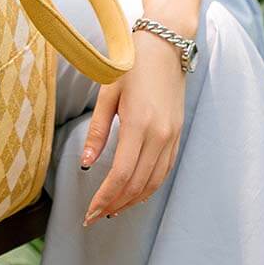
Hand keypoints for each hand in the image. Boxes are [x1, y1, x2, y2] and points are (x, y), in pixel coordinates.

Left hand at [80, 32, 186, 224]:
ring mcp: (172, 137)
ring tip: (112, 210)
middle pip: (138, 184)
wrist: (166, 46)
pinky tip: (134, 192)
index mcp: (138, 125)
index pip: (121, 175)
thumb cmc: (131, 66)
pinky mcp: (177, 134)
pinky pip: (164, 170)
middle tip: (95, 218)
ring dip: (133, 200)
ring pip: (154, 182)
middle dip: (115, 204)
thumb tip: (86, 164)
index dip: (105, 197)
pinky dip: (149, 187)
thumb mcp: (107, 94)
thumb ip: (97, 132)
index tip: (90, 212)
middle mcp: (160, 136)